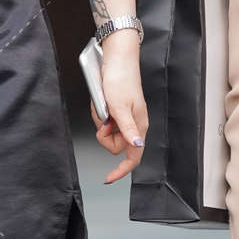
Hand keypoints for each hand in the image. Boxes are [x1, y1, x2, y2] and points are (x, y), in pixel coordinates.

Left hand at [93, 31, 148, 183]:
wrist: (118, 60)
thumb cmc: (121, 80)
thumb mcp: (120, 107)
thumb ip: (127, 129)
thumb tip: (136, 146)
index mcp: (139, 126)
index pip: (133, 157)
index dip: (121, 170)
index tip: (109, 178)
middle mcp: (134, 125)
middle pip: (114, 145)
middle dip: (104, 135)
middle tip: (103, 119)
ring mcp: (125, 118)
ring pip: (107, 132)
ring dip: (101, 121)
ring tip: (103, 105)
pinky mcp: (118, 111)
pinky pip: (105, 120)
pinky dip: (100, 113)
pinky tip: (102, 101)